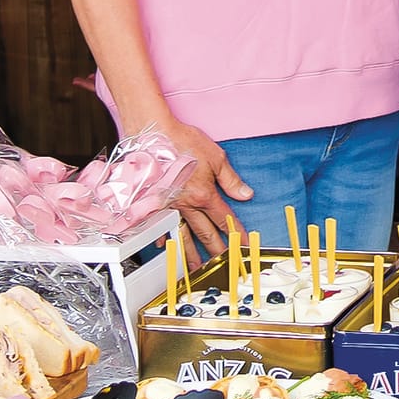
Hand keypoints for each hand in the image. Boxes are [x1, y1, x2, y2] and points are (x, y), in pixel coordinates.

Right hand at [145, 117, 252, 255]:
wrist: (152, 132)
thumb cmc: (182, 140)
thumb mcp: (216, 157)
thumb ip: (231, 179)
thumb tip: (245, 194)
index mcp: (203, 194)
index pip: (223, 217)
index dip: (234, 231)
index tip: (241, 243)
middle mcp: (186, 204)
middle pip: (203, 231)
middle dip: (215, 248)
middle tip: (222, 262)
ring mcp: (167, 204)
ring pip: (181, 233)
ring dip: (189, 251)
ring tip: (195, 266)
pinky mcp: (153, 200)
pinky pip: (158, 224)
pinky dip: (162, 236)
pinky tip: (164, 245)